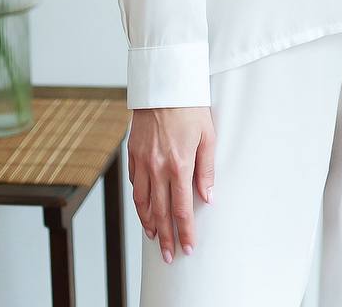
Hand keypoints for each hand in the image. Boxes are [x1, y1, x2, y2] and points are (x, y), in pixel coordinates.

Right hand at [127, 106, 215, 262]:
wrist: (164, 85)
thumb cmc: (190, 107)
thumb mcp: (208, 136)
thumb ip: (206, 169)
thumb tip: (207, 197)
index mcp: (178, 165)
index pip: (181, 209)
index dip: (185, 231)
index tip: (188, 247)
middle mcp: (157, 167)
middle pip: (160, 212)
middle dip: (165, 237)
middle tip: (169, 256)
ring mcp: (142, 162)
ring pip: (142, 202)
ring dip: (148, 223)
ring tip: (154, 238)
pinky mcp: (133, 154)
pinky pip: (135, 184)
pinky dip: (139, 201)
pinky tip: (145, 208)